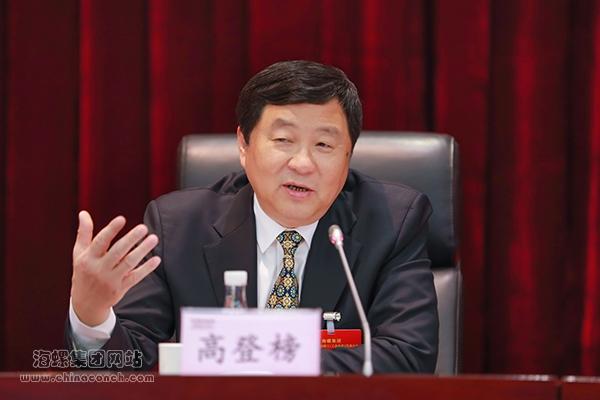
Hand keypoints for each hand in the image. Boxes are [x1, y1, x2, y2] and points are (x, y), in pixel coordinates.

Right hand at [71, 210, 160, 326]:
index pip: (100, 242)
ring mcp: (110, 279)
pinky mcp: (120, 288)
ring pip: (129, 263)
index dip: (111, 230)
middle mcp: (99, 269)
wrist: (86, 304)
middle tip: (144, 228)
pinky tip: (156, 259)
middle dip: (131, 239)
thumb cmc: (83, 273)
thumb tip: (83, 213)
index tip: (122, 219)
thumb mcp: (79, 254)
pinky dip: (146, 268)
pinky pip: (135, 277)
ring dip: (142, 250)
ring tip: (153, 238)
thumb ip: (84, 233)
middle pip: (117, 252)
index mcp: (88, 258)